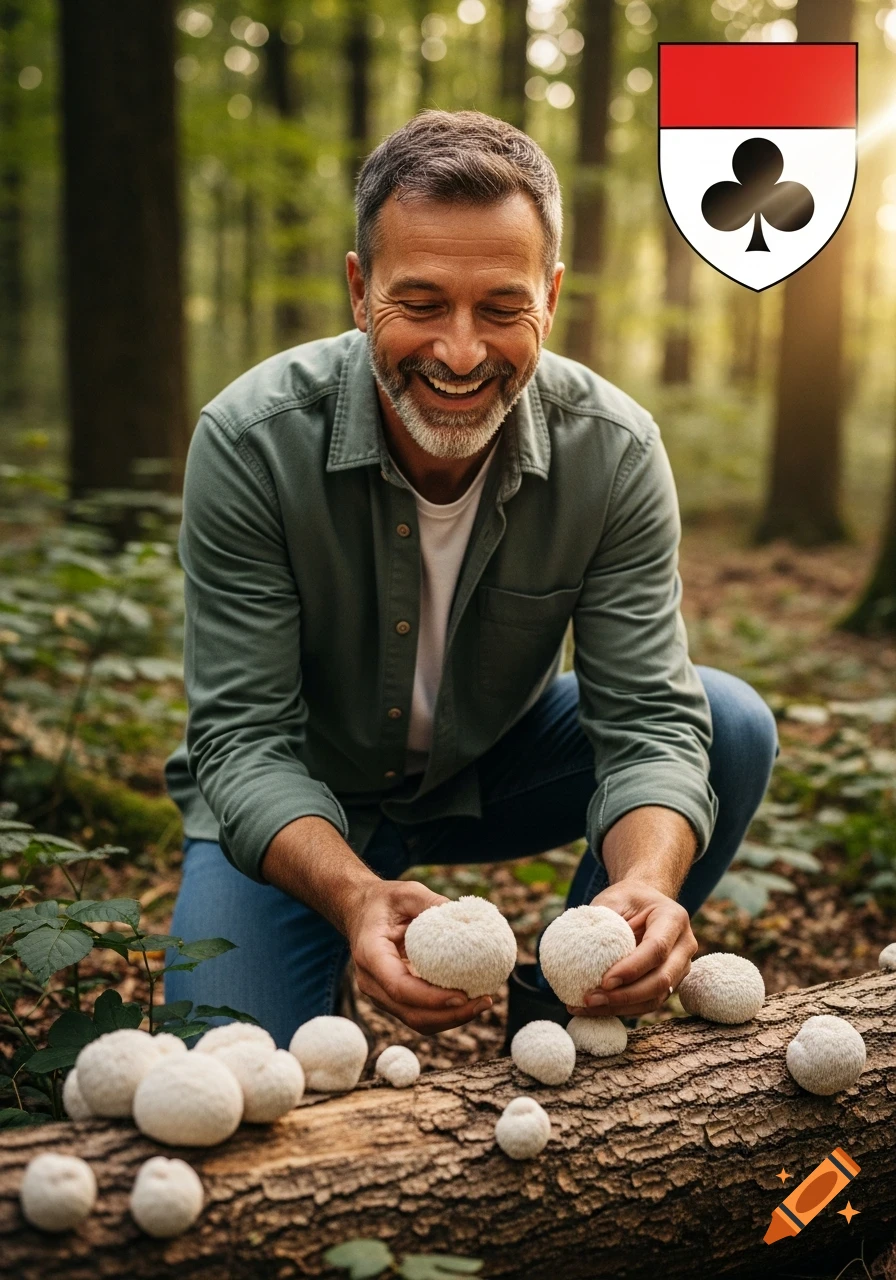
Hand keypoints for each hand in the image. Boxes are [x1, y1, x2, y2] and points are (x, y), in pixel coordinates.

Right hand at [345, 880, 493, 1033]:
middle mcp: (372, 981)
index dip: (431, 998)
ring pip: (416, 1020)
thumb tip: (465, 915)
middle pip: (410, 1012)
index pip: (399, 987)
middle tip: (483, 1002)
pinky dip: (444, 1012)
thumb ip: (431, 902)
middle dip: (449, 1015)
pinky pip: (419, 1013)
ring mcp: (381, 993)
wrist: (360, 911)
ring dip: (450, 1019)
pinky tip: (469, 1000)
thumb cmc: (383, 901)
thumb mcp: (406, 893)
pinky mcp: (393, 997)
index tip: (462, 996)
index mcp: (370, 954)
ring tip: (482, 1003)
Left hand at [565, 878, 697, 1018]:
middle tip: (592, 999)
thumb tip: (576, 946)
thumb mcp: (614, 899)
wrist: (645, 904)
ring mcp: (680, 968)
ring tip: (587, 1008)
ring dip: (621, 1008)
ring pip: (656, 998)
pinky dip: (622, 1009)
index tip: (605, 981)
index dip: (632, 968)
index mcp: (674, 919)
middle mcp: (684, 946)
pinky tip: (595, 1009)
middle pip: (662, 980)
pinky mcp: (669, 984)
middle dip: (626, 996)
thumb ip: (601, 919)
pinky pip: (648, 1003)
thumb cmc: (627, 899)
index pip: (657, 949)